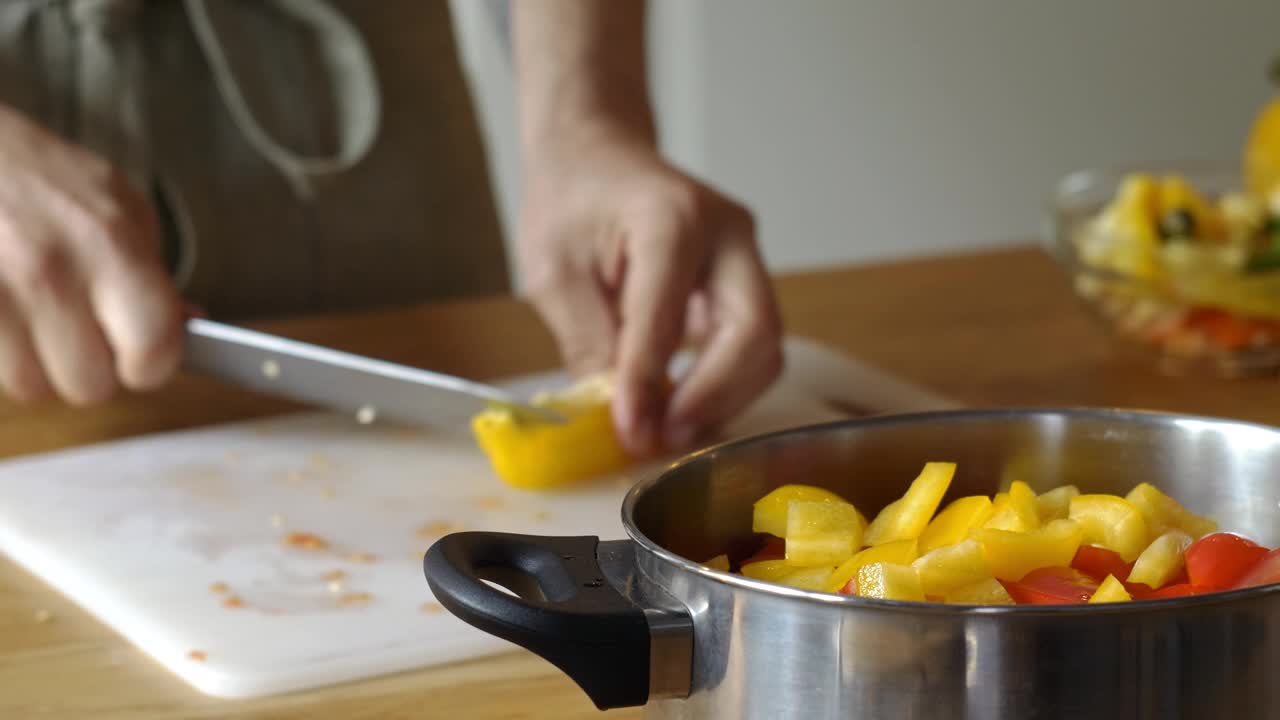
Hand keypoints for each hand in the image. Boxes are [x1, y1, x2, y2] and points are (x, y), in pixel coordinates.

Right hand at [0, 106, 183, 405]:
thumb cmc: (48, 181)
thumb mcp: (122, 208)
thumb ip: (155, 273)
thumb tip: (187, 325)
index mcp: (111, 246)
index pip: (152, 354)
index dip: (150, 363)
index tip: (140, 352)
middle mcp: (51, 272)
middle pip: (90, 387)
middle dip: (89, 366)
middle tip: (78, 326)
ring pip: (33, 388)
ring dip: (38, 365)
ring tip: (34, 315)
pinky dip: (2, 353)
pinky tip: (7, 313)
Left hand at [519, 127, 782, 455]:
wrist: (597, 156)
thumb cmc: (570, 202)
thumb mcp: (554, 273)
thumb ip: (588, 343)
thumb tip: (618, 418)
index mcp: (671, 217)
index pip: (666, 314)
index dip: (648, 381)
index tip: (630, 432)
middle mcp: (727, 232)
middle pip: (753, 331)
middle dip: (712, 397)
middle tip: (661, 439)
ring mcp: (745, 257)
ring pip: (764, 347)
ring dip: (722, 400)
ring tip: (666, 433)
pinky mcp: (744, 284)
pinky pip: (750, 347)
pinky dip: (722, 387)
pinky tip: (679, 410)